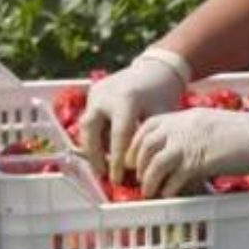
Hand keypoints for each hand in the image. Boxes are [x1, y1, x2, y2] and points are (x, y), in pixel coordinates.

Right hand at [79, 56, 184, 182]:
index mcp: (126, 100)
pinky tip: (102, 150)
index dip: (117, 161)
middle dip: (95, 156)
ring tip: (101, 166)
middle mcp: (105, 96)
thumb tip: (145, 170)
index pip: (118, 137)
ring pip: (85, 126)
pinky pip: (89, 117)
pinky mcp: (93, 93)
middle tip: (103, 174)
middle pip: (91, 131)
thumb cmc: (163, 94)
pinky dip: (94, 134)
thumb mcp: (161, 117)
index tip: (117, 180)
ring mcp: (96, 93)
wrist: (157, 68)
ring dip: (91, 147)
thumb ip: (150, 141)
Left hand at [126, 108, 248, 197]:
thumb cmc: (244, 132)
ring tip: (150, 191)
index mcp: (185, 116)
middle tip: (139, 178)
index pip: (148, 126)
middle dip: (138, 164)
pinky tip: (169, 194)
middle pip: (145, 145)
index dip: (136, 144)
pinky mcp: (198, 163)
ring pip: (154, 163)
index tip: (136, 158)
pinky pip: (172, 179)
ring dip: (149, 181)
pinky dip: (167, 189)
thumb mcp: (211, 123)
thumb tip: (177, 150)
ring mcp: (189, 144)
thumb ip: (191, 132)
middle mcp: (182, 128)